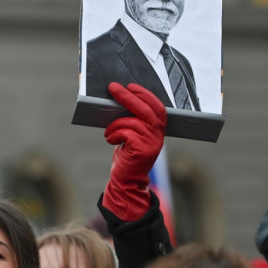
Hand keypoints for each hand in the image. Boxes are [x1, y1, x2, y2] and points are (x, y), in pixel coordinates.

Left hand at [102, 82, 166, 219]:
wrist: (127, 181)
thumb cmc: (128, 156)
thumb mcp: (134, 135)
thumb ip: (134, 120)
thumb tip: (120, 98)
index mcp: (158, 129)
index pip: (157, 106)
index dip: (144, 94)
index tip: (130, 86)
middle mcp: (158, 135)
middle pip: (145, 109)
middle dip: (127, 96)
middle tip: (113, 87)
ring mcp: (151, 143)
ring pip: (131, 121)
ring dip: (115, 123)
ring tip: (108, 131)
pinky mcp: (142, 150)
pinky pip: (125, 133)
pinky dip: (114, 134)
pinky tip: (110, 139)